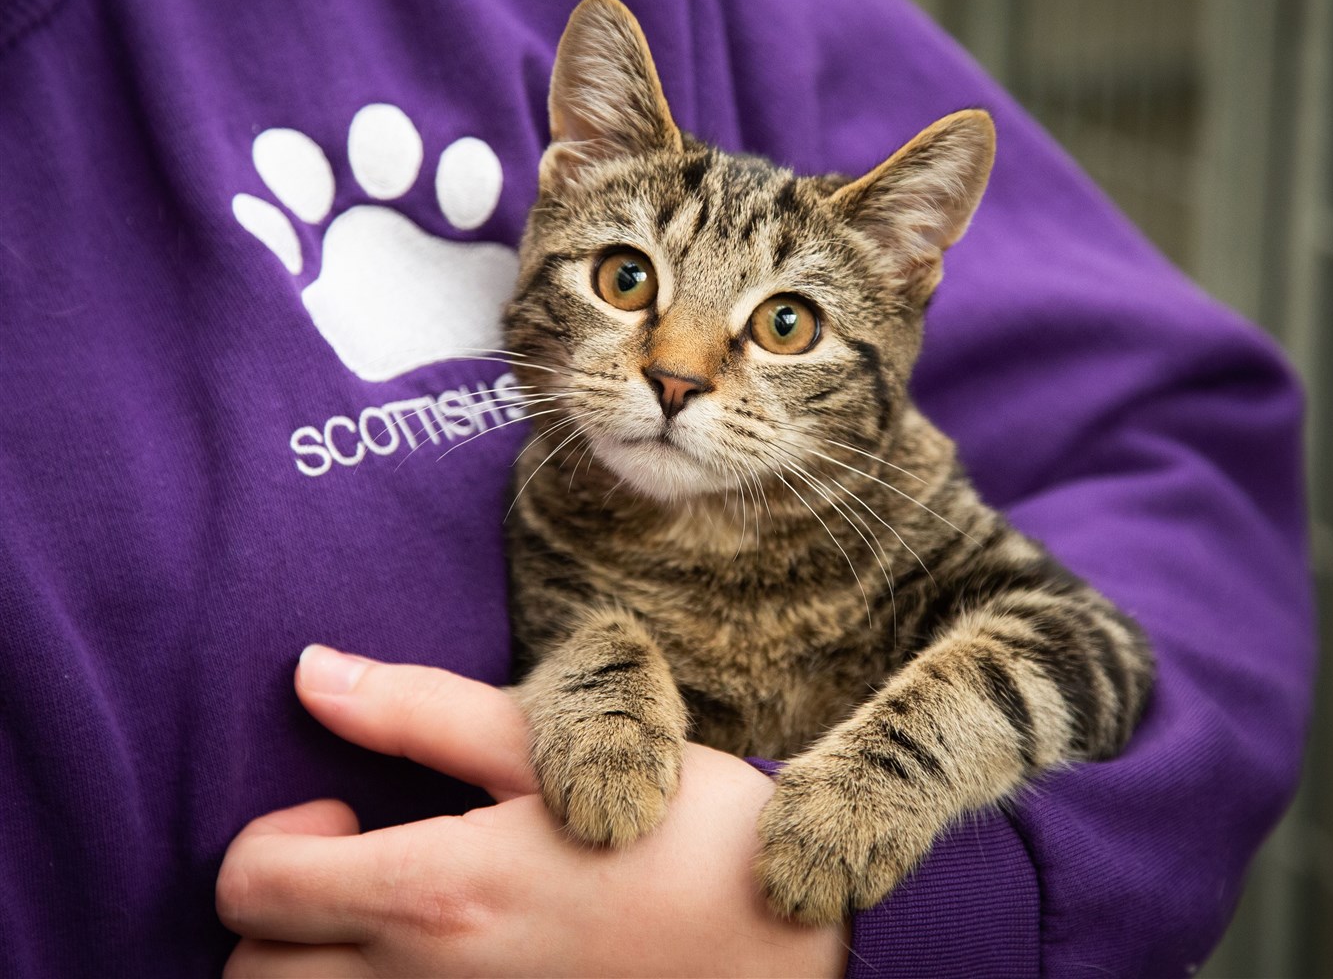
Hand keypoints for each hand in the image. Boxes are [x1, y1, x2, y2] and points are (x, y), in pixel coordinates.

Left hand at [217, 647, 849, 976]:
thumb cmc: (685, 829)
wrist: (793, 932)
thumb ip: (422, 713)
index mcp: (434, 895)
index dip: (272, 834)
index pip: (254, 886)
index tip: (344, 807)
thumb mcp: (559, 748)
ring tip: (392, 911)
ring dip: (310, 964)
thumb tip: (310, 672)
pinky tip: (438, 953)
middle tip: (357, 859)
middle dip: (275, 910)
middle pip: (249, 976)